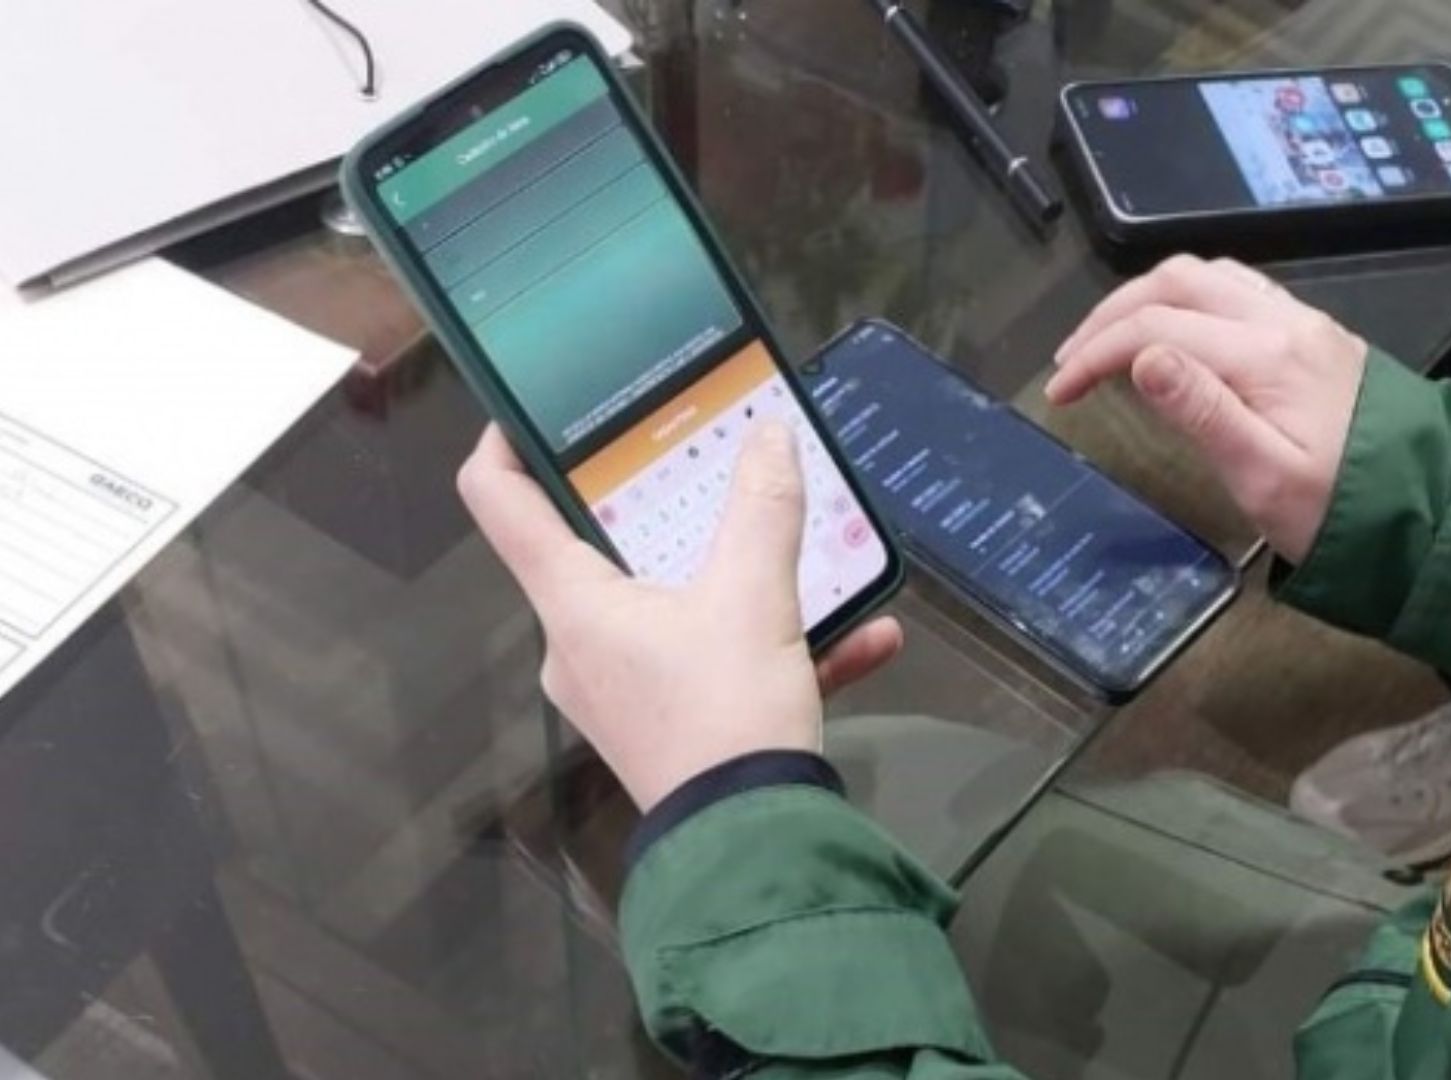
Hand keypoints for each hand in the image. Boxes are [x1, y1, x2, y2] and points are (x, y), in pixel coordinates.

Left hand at [457, 422, 903, 810]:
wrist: (756, 849)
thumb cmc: (727, 715)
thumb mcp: (756, 598)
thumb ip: (764, 509)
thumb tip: (769, 435)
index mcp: (572, 601)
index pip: (500, 500)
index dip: (508, 437)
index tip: (542, 401)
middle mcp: (579, 644)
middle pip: (600, 548)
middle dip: (664, 504)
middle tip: (707, 459)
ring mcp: (622, 690)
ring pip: (677, 607)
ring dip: (747, 579)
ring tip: (811, 552)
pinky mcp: (669, 727)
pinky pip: (720, 663)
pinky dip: (782, 646)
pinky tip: (867, 638)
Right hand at [1045, 255, 1368, 563]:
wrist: (1431, 509)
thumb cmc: (1342, 512)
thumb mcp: (1267, 479)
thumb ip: (1204, 414)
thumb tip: (1145, 358)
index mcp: (1265, 356)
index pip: (1157, 329)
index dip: (1097, 353)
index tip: (1060, 392)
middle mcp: (1283, 322)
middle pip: (1177, 282)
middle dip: (1112, 314)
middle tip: (1072, 360)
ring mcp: (1301, 323)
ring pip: (1208, 275)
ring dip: (1148, 298)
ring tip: (1111, 342)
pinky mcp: (1313, 335)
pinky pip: (1237, 289)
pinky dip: (1187, 299)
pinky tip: (1173, 333)